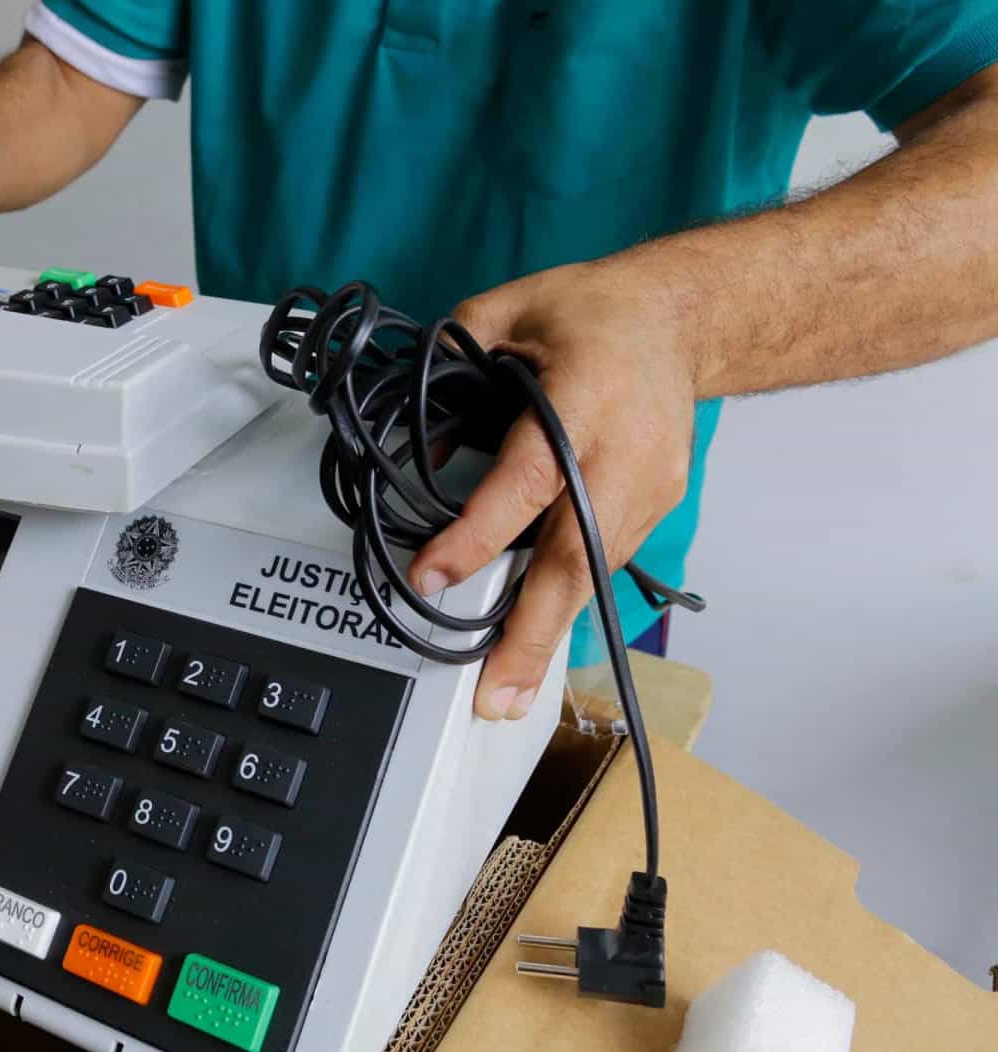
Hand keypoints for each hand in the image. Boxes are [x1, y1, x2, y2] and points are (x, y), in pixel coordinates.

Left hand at [410, 258, 703, 720]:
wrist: (688, 317)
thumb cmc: (597, 312)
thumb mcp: (513, 306)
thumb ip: (455, 355)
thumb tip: (411, 430)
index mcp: (586, 397)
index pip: (527, 479)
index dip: (478, 533)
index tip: (431, 574)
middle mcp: (623, 453)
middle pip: (576, 558)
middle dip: (532, 634)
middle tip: (494, 697)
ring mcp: (649, 485)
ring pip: (592, 574)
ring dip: (549, 636)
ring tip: (507, 691)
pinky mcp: (656, 504)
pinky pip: (602, 562)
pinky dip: (568, 603)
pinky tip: (535, 642)